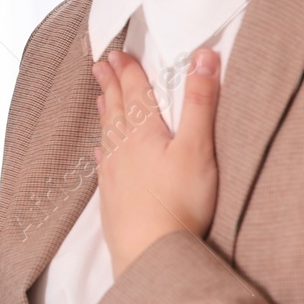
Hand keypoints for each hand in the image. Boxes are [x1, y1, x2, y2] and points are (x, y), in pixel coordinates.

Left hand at [92, 48, 220, 278]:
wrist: (150, 251)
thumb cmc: (179, 201)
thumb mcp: (197, 147)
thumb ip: (200, 102)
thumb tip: (203, 56)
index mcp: (144, 133)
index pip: (135, 93)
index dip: (128, 71)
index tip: (117, 53)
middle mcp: (123, 149)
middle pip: (116, 109)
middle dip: (111, 84)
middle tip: (100, 65)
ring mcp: (114, 174)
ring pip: (108, 134)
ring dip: (106, 112)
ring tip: (100, 97)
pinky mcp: (113, 198)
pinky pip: (104, 164)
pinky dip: (103, 149)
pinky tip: (100, 150)